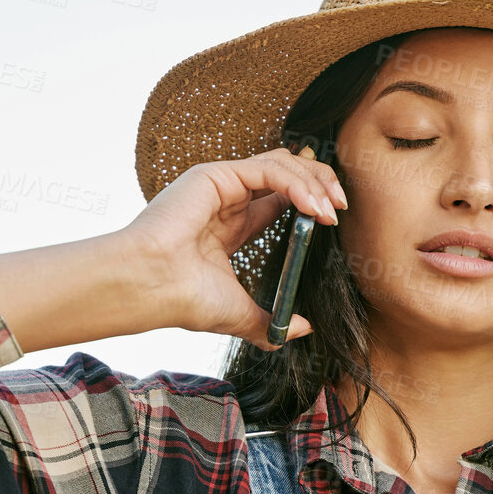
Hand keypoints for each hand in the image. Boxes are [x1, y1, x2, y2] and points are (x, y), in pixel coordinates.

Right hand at [122, 146, 346, 351]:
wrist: (152, 289)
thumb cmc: (183, 299)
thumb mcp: (240, 313)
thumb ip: (270, 320)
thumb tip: (302, 329)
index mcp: (232, 226)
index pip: (282, 199)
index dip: (312, 202)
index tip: (334, 220)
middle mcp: (227, 200)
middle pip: (287, 174)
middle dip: (320, 185)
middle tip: (341, 208)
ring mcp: (221, 184)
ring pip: (281, 164)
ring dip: (314, 183)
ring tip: (331, 211)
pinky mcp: (216, 175)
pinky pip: (269, 169)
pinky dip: (297, 184)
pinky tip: (313, 207)